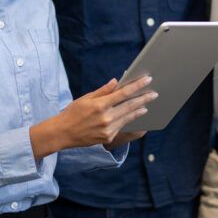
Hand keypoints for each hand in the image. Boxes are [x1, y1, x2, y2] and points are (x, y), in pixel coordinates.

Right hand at [30, 76, 155, 158]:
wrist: (63, 133)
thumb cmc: (73, 113)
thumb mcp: (86, 98)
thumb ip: (103, 91)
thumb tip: (116, 82)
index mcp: (100, 105)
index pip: (123, 93)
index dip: (137, 86)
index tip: (147, 79)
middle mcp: (106, 118)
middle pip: (130, 106)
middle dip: (144, 99)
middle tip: (154, 93)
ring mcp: (108, 129)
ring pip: (128, 117)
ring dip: (139, 110)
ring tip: (147, 104)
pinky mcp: (108, 138)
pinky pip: (122, 126)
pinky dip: (129, 120)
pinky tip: (135, 115)